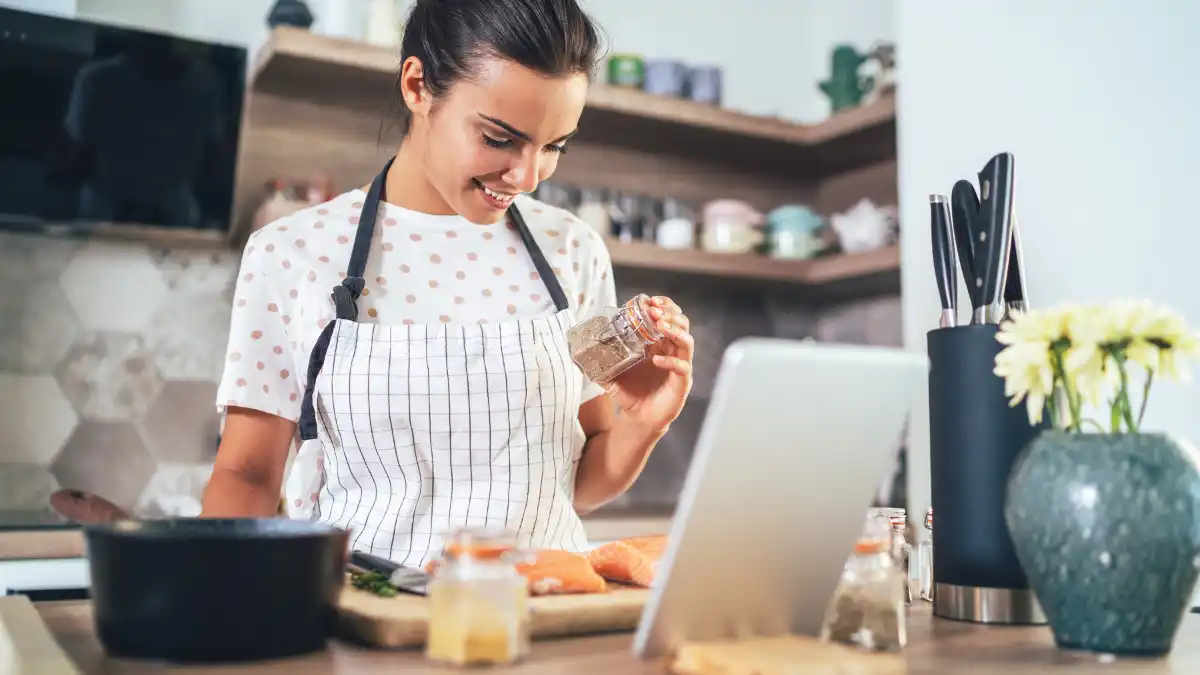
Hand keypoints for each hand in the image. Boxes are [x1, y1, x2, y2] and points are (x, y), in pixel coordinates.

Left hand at [605, 296, 693, 433]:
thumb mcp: (611, 376)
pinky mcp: (682, 383)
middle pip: (682, 323)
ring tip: (659, 326)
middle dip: (669, 313)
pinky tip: (656, 360)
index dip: (663, 306)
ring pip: (686, 341)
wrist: (638, 418)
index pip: (668, 317)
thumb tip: (574, 356)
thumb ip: (597, 364)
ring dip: (674, 330)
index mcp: (657, 344)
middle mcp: (671, 352)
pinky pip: (683, 367)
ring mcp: (679, 366)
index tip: (650, 301)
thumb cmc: (629, 394)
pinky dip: (671, 362)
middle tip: (654, 311)